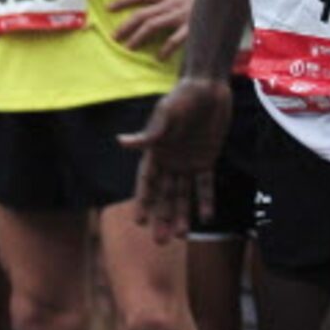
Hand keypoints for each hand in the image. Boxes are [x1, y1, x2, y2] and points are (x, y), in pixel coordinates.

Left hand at [109, 0, 193, 58]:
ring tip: (128, 48)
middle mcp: (173, 4)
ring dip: (138, 37)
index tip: (108, 8)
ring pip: (152, 25)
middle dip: (125, 26)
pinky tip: (159, 57)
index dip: (124, 0)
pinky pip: (174, 40)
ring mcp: (182, 16)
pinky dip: (165, 49)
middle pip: (142, 14)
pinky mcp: (193, 28)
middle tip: (114, 37)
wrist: (235, 1)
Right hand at [124, 76, 232, 241]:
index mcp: (155, 151)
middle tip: (160, 241)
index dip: (143, 202)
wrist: (208, 88)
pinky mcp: (206, 159)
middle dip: (161, 217)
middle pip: (163, 194)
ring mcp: (187, 161)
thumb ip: (149, 134)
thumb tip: (122, 143)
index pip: (147, 182)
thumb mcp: (165, 114)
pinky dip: (205, 200)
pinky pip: (205, 184)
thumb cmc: (182, 97)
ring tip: (181, 236)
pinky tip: (206, 217)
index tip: (138, 221)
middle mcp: (169, 160)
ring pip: (182, 194)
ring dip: (181, 214)